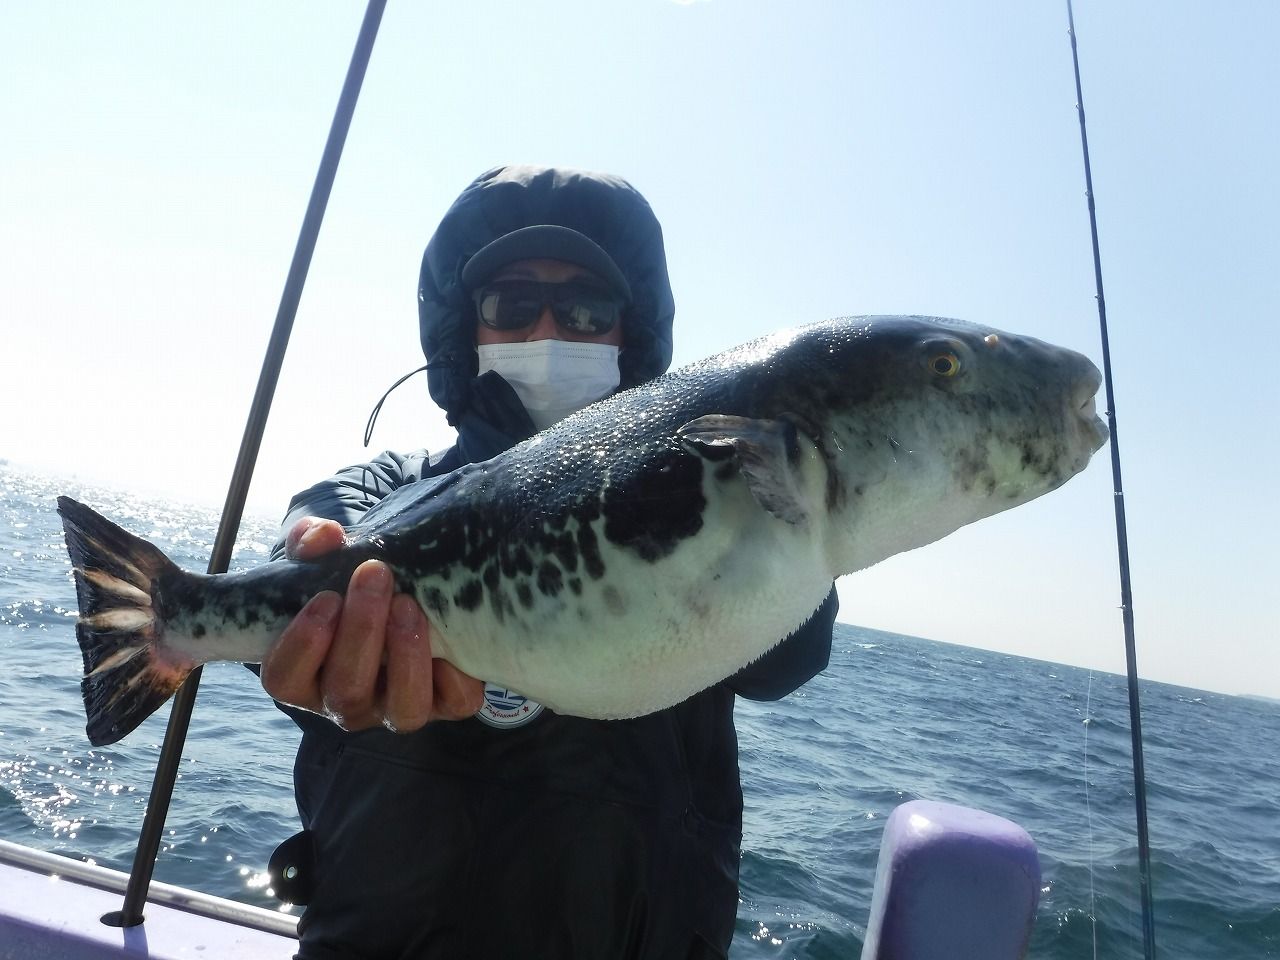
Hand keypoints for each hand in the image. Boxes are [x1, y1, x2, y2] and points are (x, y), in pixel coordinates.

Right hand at [259, 516, 484, 731]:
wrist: (403, 590)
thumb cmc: (350, 584)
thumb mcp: (324, 561)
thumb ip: (312, 544)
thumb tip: (326, 535)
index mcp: (306, 676)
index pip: (285, 680)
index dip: (302, 644)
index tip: (327, 597)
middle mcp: (348, 704)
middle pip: (346, 691)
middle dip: (361, 632)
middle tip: (374, 574)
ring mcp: (396, 709)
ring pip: (402, 709)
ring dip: (405, 655)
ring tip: (407, 604)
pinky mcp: (445, 705)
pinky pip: (456, 702)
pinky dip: (458, 673)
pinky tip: (453, 632)